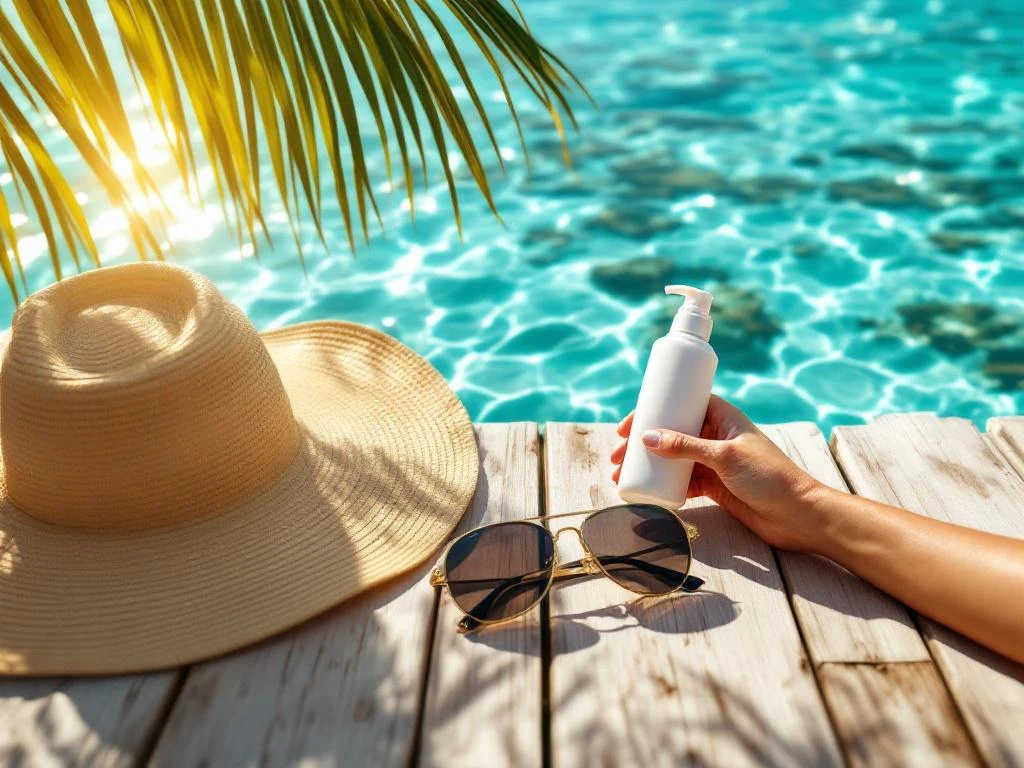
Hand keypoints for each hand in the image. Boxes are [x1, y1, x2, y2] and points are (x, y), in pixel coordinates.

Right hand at [610, 395, 825, 551]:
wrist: (797, 514)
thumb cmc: (769, 476)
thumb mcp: (724, 456)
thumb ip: (686, 447)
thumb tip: (647, 438)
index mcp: (722, 416)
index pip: (681, 404)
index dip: (653, 410)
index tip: (628, 425)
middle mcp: (716, 436)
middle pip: (671, 432)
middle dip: (642, 443)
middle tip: (617, 455)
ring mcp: (714, 462)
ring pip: (673, 459)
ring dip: (649, 466)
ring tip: (623, 476)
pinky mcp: (715, 486)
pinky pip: (683, 482)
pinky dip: (664, 486)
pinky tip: (647, 492)